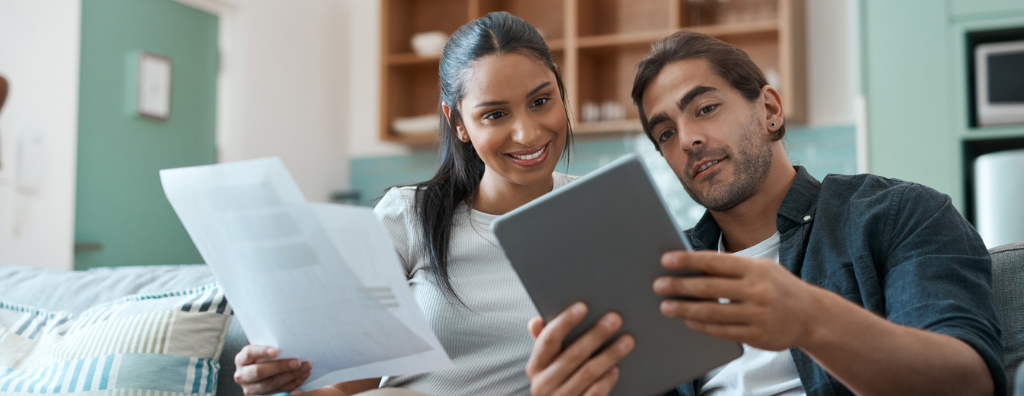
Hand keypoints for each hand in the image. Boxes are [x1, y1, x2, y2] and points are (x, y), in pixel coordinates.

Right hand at [234, 344, 311, 394]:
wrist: (264, 371)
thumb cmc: (266, 357)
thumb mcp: (265, 350)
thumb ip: (272, 349)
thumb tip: (290, 344)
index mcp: (242, 359)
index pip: (249, 353)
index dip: (262, 351)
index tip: (277, 350)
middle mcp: (242, 375)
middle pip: (259, 372)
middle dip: (281, 367)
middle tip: (298, 362)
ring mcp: (250, 389)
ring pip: (270, 384)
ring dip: (291, 376)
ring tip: (305, 368)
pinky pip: (279, 392)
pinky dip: (293, 384)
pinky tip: (302, 376)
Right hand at [525, 302, 634, 395]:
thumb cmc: (558, 382)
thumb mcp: (547, 364)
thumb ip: (545, 341)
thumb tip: (536, 321)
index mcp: (535, 366)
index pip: (548, 339)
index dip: (565, 321)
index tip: (583, 306)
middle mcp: (543, 384)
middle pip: (573, 354)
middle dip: (596, 334)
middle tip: (615, 318)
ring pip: (588, 373)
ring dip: (609, 354)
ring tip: (626, 340)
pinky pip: (595, 393)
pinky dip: (606, 380)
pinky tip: (616, 368)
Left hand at [653, 251, 823, 350]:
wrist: (812, 316)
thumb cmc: (777, 287)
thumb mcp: (760, 269)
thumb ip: (731, 267)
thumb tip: (693, 266)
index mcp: (755, 268)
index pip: (715, 261)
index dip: (689, 261)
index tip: (666, 259)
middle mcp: (757, 291)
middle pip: (710, 288)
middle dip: (680, 286)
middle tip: (658, 285)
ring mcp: (758, 315)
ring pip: (713, 312)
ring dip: (685, 309)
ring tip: (665, 306)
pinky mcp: (757, 336)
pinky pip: (722, 331)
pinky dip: (702, 326)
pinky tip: (687, 320)